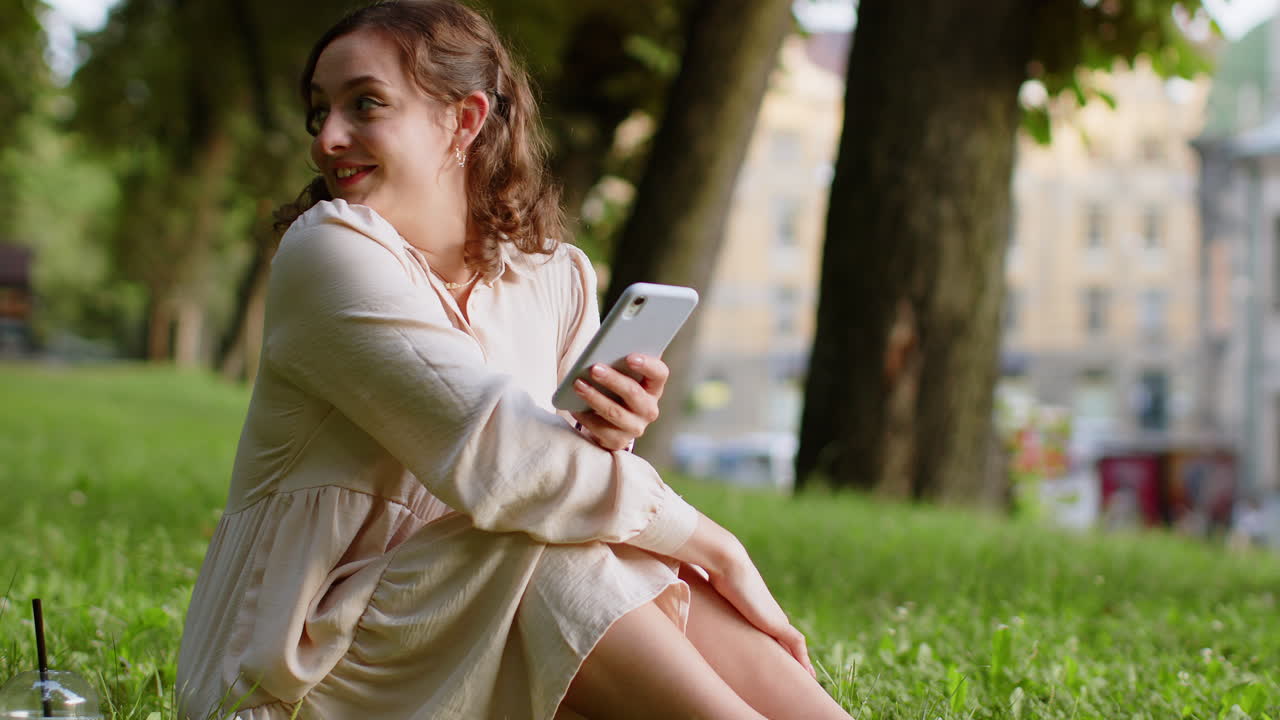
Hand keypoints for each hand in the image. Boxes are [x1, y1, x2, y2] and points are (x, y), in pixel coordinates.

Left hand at [570, 353, 667, 450]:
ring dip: (595, 397)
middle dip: (612, 380)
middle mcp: (649, 409)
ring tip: (578, 384)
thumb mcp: (622, 375)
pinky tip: (573, 407)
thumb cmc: (615, 389)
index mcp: (654, 388)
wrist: (610, 423)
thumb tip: (604, 348)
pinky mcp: (618, 441)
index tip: (630, 357)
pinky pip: (600, 429)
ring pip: (615, 412)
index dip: (647, 365)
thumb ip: (620, 362)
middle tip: (594, 368)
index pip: (659, 374)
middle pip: (633, 393)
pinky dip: (585, 417)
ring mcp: (635, 427)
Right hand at [706, 549, 815, 676]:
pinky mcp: (777, 623)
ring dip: (800, 662)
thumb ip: (709, 606)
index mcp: (758, 610)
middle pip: (787, 641)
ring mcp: (775, 618)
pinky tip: (807, 674)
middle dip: (793, 659)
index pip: (773, 633)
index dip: (780, 649)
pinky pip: (796, 644)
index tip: (782, 663)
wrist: (727, 564)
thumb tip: (684, 609)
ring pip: (794, 645)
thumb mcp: (713, 598)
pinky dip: (803, 659)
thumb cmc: (716, 575)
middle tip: (800, 677)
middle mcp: (770, 615)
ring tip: (807, 679)